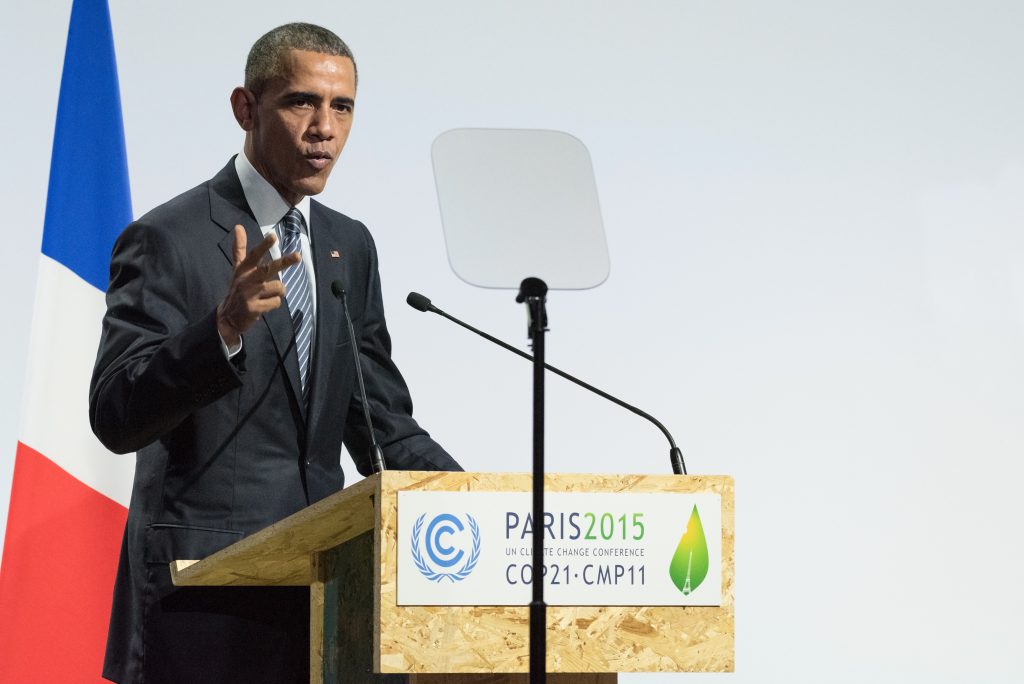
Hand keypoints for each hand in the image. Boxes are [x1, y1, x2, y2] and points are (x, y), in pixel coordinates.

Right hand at [216, 225, 300, 346]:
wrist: (228, 317)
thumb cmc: (238, 289)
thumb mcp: (238, 269)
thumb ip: (239, 249)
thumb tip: (238, 226)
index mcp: (243, 269)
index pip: (254, 255)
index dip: (263, 246)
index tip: (273, 236)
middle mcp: (246, 280)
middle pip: (268, 268)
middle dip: (284, 262)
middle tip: (298, 256)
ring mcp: (250, 294)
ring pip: (278, 287)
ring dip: (278, 292)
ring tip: (267, 296)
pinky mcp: (254, 308)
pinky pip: (276, 302)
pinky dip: (274, 304)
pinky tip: (264, 305)